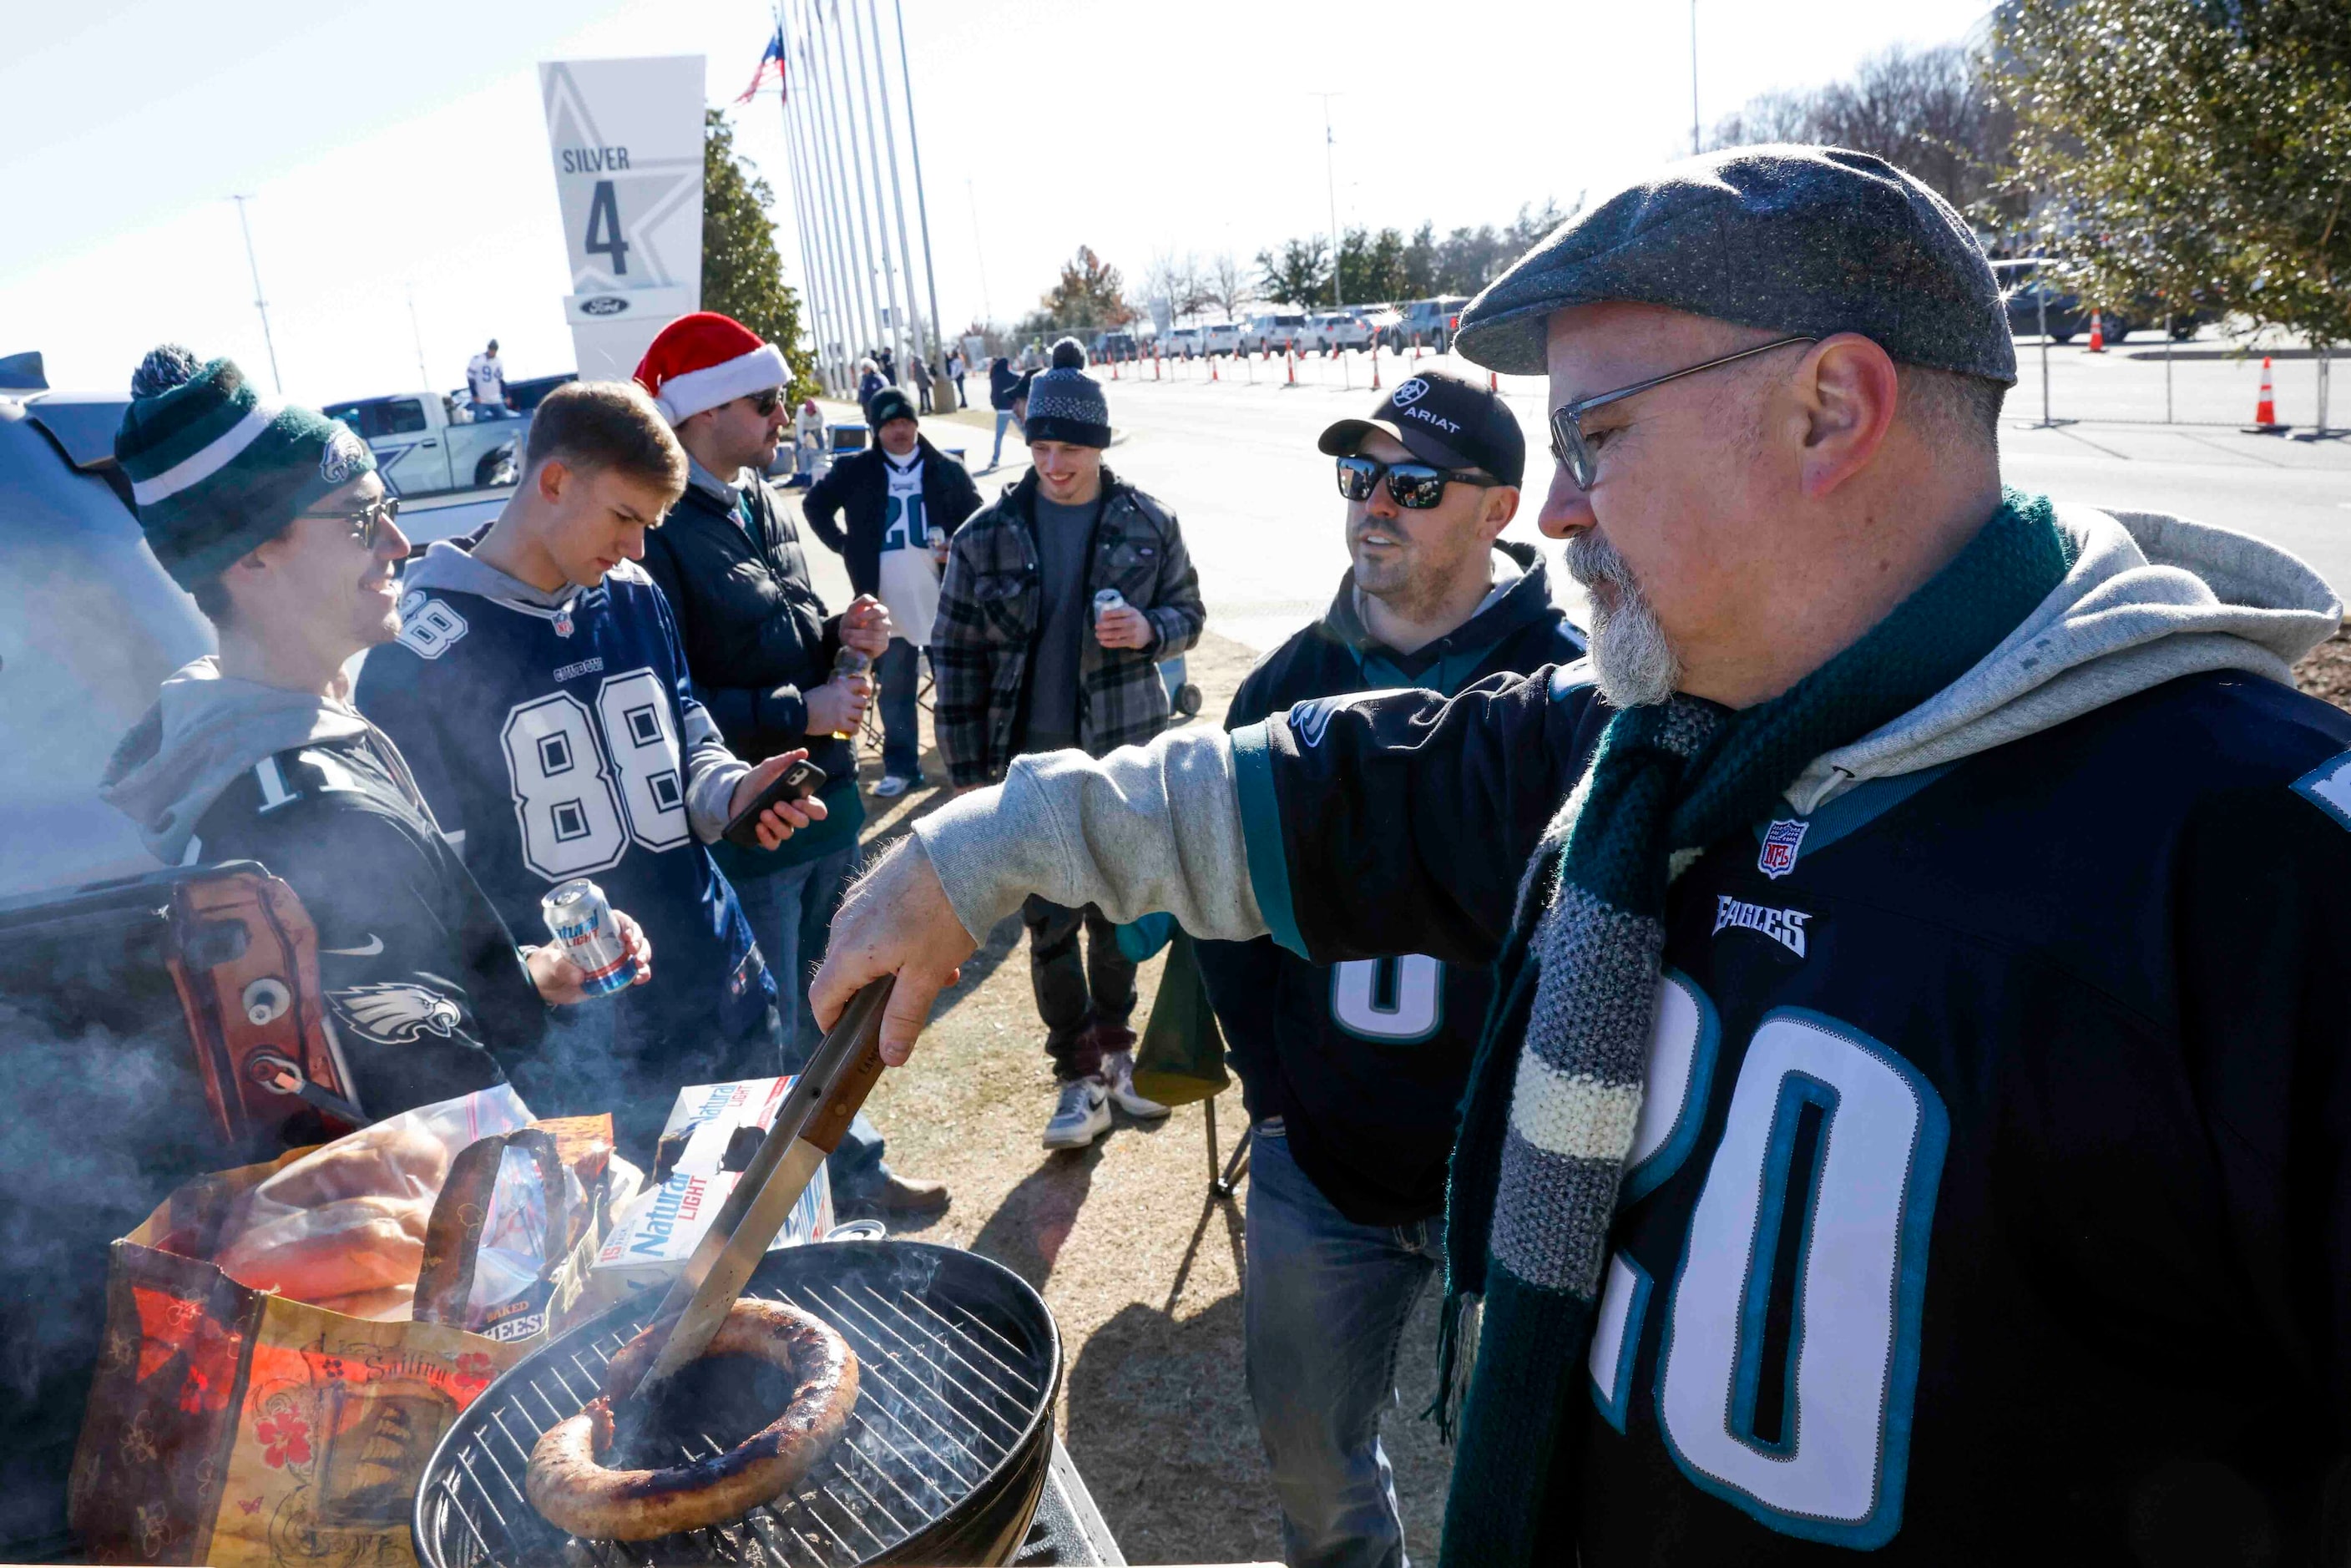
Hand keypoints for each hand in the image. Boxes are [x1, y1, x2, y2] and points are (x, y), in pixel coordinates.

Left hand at [526, 909, 651, 1004]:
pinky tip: (641, 979)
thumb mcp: (550, 962)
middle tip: (634, 952)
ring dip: (644, 956)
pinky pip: (633, 972)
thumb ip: (562, 967)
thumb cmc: (545, 965)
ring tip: (639, 966)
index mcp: (593, 930)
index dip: (627, 924)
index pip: (616, 919)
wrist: (543, 987)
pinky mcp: (613, 975)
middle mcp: (606, 941)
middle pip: (632, 934)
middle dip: (639, 941)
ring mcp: (612, 958)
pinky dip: (641, 974)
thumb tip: (580, 976)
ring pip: (637, 952)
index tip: (626, 935)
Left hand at [727, 750, 829, 849]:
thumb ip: (786, 760)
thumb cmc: (757, 780)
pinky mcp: (766, 837)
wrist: (734, 793)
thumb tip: (804, 752)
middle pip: (803, 822)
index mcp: (799, 800)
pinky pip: (772, 844)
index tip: (799, 799)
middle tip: (777, 804)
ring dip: (776, 824)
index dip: (812, 808)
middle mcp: (792, 816)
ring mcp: (780, 828)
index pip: (817, 810)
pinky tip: (758, 826)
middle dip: (791, 814)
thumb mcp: (769, 767)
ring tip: (763, 813)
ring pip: (787, 833)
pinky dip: (766, 836)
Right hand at [803, 678, 871, 736]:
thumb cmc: (809, 700)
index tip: (865, 694)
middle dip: (860, 708)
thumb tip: (847, 693)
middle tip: (854, 712)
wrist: (799, 712)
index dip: (866, 690)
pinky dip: (853, 731)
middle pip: (863, 703)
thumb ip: (837, 690)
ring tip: (851, 722)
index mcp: (840, 686)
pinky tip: (849, 731)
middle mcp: (845, 697)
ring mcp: (843, 711)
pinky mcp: (840, 723)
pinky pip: (855, 728)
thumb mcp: (825, 689)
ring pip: (860, 716)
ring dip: (857, 720)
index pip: (861, 684)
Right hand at [810, 840, 974, 1065]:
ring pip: (868, 947)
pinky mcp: (877, 882)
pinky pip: (878, 921)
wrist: (962, 853)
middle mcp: (844, 925)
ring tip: (943, 967)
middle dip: (880, 993)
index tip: (850, 1036)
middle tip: (922, 996)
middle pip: (846, 973)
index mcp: (848, 953)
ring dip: (897, 965)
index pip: (821, 998)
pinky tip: (939, 937)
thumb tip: (890, 1057)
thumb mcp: (926, 976)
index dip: (832, 1023)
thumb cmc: (943, 915)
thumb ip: (904, 1017)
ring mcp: (859, 900)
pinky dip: (901, 938)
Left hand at [840, 595, 892, 657]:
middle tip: (847, 630)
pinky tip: (853, 642)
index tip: (856, 617)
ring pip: (876, 635)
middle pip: (879, 624)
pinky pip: (875, 644)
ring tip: (848, 637)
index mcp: (881, 611)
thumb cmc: (852, 621)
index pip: (880, 611)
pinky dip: (862, 643)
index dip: (868, 615)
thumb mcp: (853, 609)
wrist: (848, 638)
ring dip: (858, 636)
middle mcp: (886, 623)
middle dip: (861, 628)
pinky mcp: (883, 645)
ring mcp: (886, 635)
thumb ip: (863, 600)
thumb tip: (875, 601)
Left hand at [1093, 604, 1154, 650]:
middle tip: (1096, 626)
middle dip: (1104, 625)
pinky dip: (1109, 643)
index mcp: (1132, 612)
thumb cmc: (1135, 619)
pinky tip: (1102, 642)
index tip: (1101, 615)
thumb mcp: (1132, 611)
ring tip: (1097, 634)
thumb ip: (1121, 608)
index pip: (1119, 612)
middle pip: (1115, 624)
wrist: (1149, 631)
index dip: (1109, 614)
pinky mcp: (1132, 641)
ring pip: (1115, 634)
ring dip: (1104, 635)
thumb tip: (1106, 605)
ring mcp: (1133, 632)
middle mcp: (1133, 622)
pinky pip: (1118, 643)